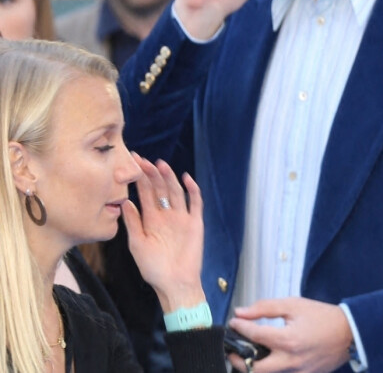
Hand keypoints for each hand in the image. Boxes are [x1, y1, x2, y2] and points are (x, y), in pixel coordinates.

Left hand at [122, 153, 205, 311]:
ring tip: (161, 165)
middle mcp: (166, 215)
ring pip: (176, 191)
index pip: (144, 193)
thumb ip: (133, 223)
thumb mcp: (137, 244)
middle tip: (144, 160)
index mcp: (150, 219)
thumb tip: (124, 202)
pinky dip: (192, 190)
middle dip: (152, 174)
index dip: (139, 178)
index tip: (132, 163)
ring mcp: (181, 217)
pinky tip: (186, 178)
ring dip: (169, 178)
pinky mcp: (195, 222)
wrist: (175, 284)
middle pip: (159, 189)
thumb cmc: (153, 268)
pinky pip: (195, 203)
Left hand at [228, 297, 351, 372]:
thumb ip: (265, 308)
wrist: (349, 333)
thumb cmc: (322, 316)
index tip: (234, 322)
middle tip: (231, 349)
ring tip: (246, 354)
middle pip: (254, 369)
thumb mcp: (293, 304)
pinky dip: (270, 369)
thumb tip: (242, 312)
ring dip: (252, 367)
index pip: (254, 336)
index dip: (240, 327)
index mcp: (288, 340)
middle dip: (238, 359)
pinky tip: (266, 359)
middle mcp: (290, 361)